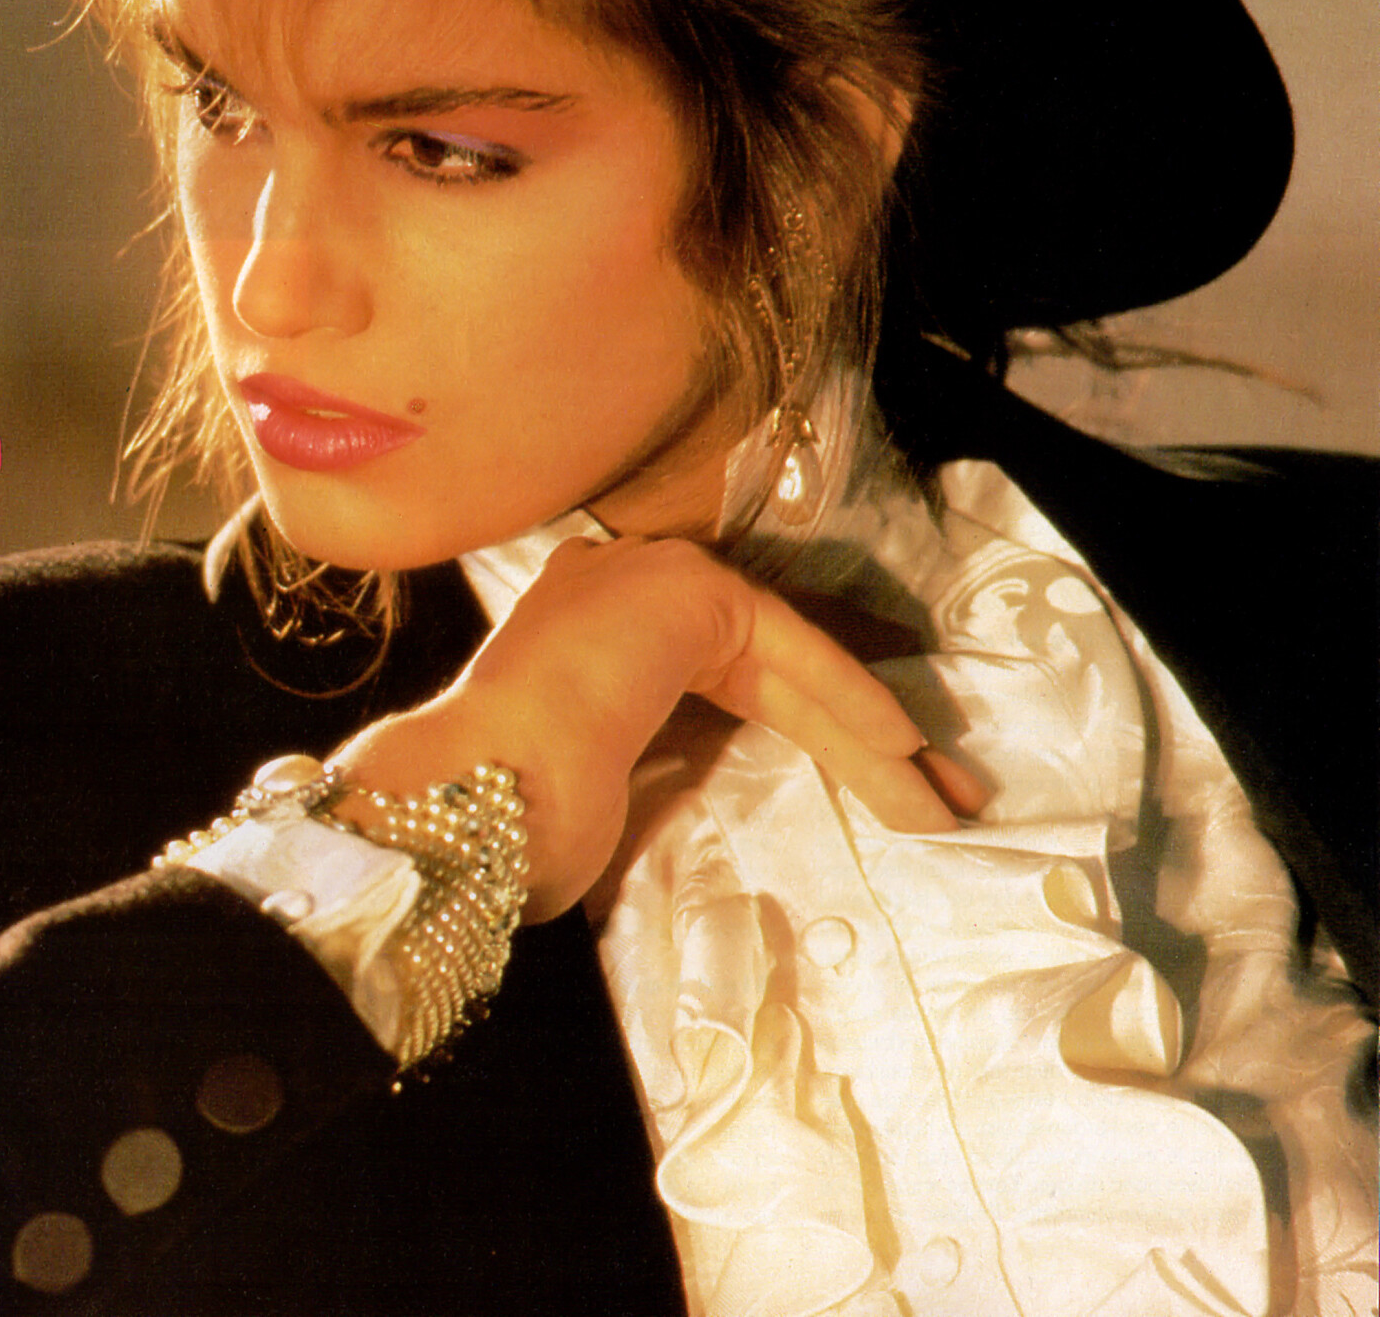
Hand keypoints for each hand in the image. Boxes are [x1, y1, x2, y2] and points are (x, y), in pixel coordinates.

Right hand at [333, 536, 984, 920]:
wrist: (469, 806)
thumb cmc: (506, 828)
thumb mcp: (592, 796)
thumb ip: (645, 770)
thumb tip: (689, 796)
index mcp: (581, 640)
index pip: (720, 678)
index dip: (806, 734)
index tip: (872, 793)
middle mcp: (610, 590)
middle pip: (765, 670)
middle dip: (856, 741)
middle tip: (932, 801)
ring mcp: (642, 578)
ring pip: (784, 658)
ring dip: (869, 734)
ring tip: (938, 800)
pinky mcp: (681, 589)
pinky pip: (788, 645)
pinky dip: (849, 698)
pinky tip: (900, 752)